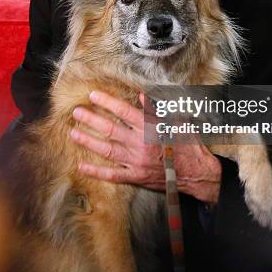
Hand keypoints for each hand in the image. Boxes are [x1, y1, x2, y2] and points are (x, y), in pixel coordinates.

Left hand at [69, 90, 221, 203]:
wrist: (197, 173)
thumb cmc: (189, 144)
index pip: (124, 111)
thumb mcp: (178, 120)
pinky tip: (82, 166)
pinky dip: (96, 171)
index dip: (107, 102)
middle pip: (110, 129)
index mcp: (150, 127)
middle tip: (76, 111)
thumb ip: (158, 109)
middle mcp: (140, 143)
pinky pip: (113, 174)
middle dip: (91, 119)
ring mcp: (136, 161)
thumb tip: (143, 97)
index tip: (93, 95)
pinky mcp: (136, 176)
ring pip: (107, 150)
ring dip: (89, 141)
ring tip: (73, 133)